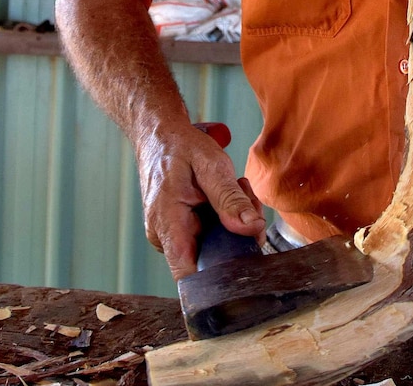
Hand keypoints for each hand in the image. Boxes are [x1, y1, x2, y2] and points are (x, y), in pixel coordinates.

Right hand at [136, 123, 265, 279]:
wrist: (160, 135)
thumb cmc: (181, 148)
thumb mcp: (211, 166)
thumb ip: (230, 200)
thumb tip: (251, 228)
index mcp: (167, 225)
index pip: (189, 275)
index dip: (220, 276)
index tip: (248, 251)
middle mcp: (165, 236)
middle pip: (212, 258)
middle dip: (239, 235)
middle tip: (248, 201)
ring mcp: (173, 234)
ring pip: (216, 245)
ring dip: (236, 222)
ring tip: (238, 189)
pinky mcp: (182, 228)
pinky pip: (212, 233)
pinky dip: (227, 217)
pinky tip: (230, 194)